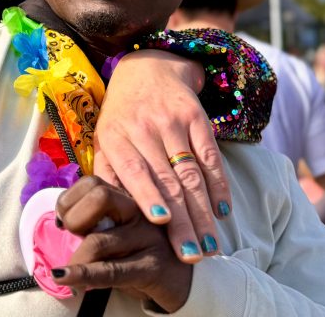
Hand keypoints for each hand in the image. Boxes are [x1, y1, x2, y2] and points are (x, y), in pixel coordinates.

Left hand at [54, 176, 191, 312]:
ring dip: (75, 259)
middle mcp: (142, 209)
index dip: (69, 200)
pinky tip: (65, 278)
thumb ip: (97, 217)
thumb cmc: (142, 250)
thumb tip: (59, 221)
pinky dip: (83, 275)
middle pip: (99, 196)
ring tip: (65, 272)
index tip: (62, 221)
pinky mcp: (154, 266)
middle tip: (71, 237)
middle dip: (74, 218)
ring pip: (100, 240)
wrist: (186, 280)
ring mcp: (150, 236)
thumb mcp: (121, 227)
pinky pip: (111, 270)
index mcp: (131, 195)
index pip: (92, 182)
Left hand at [94, 50, 229, 261]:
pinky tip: (223, 210)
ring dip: (203, 211)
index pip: (134, 169)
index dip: (148, 195)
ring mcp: (172, 121)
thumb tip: (101, 216)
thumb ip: (105, 175)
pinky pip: (210, 156)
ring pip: (191, 173)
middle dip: (182, 220)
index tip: (161, 223)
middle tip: (192, 255)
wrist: (147, 68)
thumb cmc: (121, 117)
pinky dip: (219, 184)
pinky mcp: (197, 118)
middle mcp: (144, 127)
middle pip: (167, 179)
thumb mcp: (104, 139)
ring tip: (210, 244)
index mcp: (115, 135)